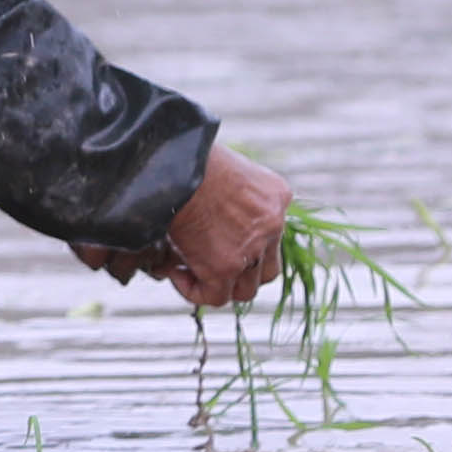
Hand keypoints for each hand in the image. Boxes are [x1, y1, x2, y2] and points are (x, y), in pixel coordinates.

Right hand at [73, 144, 298, 312]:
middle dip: (240, 273)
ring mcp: (252, 249)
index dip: (245, 247)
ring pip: (245, 290)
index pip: (271, 236)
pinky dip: (194, 291)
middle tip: (208, 262)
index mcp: (276, 196)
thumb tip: (210, 214)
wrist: (174, 162)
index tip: (216, 241)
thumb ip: (231, 193)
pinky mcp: (225, 267)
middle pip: (267, 268)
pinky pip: (214, 297)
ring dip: (218, 285)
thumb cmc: (187, 155)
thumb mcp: (225, 168)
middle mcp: (272, 224)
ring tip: (187, 269)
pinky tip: (175, 273)